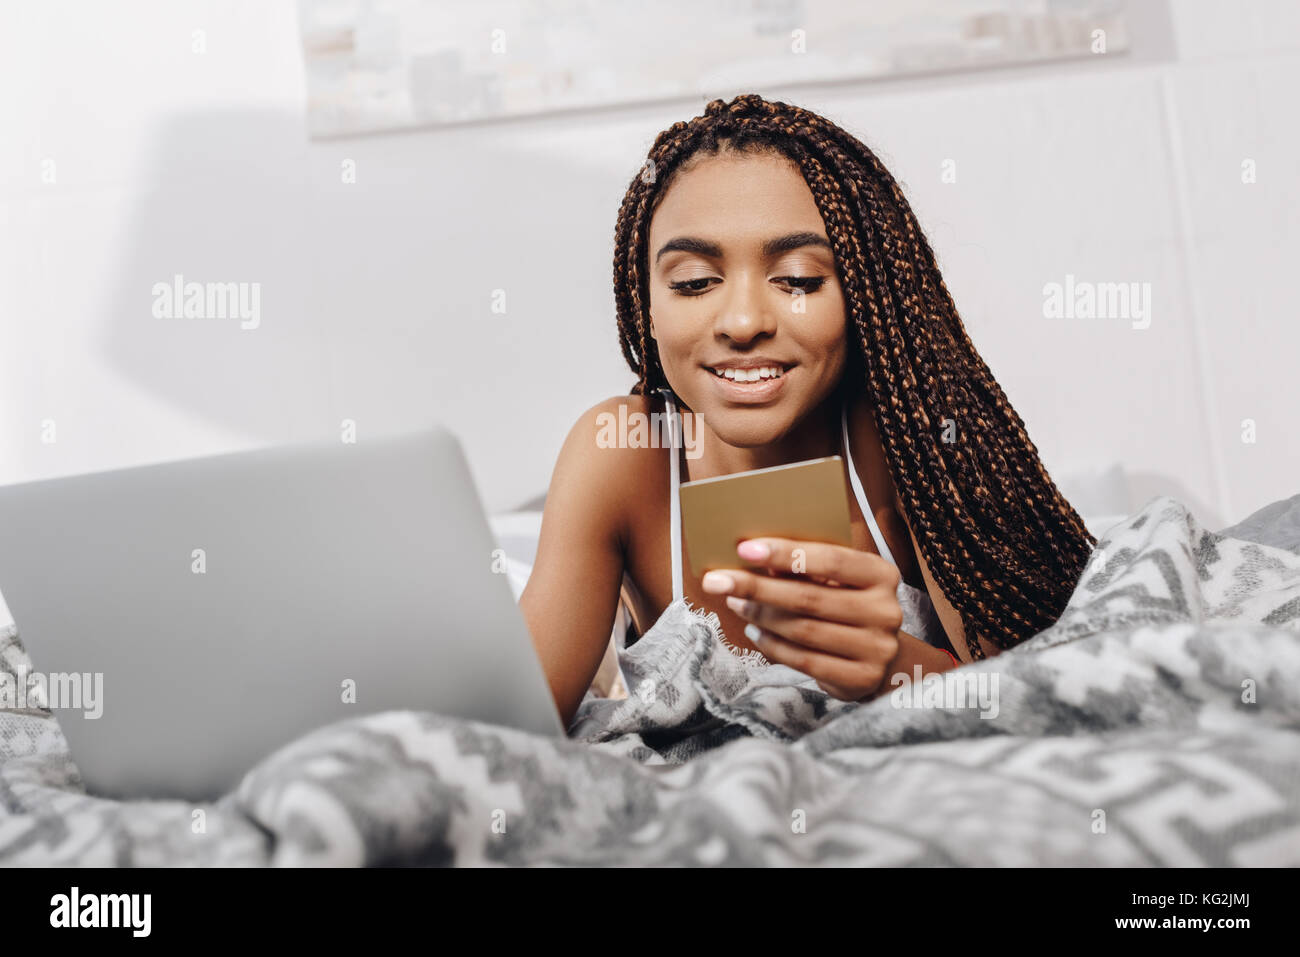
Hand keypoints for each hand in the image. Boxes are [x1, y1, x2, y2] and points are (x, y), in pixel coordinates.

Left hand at [700, 537, 902, 700]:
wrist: (885, 661)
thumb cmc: (851, 606)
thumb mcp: (839, 581)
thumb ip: (807, 569)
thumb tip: (754, 558)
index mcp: (881, 575)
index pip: (831, 560)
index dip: (786, 553)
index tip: (745, 548)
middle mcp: (884, 611)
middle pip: (809, 598)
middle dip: (757, 587)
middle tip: (718, 580)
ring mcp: (875, 649)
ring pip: (803, 630)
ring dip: (760, 616)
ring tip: (735, 603)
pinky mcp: (859, 679)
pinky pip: (803, 661)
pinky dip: (772, 645)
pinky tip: (753, 632)